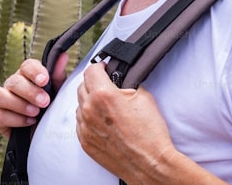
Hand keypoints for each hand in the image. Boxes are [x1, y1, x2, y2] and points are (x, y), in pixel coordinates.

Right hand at [0, 53, 67, 137]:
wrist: (46, 134)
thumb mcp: (58, 92)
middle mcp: (13, 85)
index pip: (26, 66)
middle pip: (13, 81)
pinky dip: (15, 119)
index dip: (34, 71)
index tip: (45, 81)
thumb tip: (63, 56)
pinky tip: (29, 121)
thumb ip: (57, 75)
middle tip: (44, 102)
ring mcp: (3, 101)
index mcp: (27, 76)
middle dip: (29, 92)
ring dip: (18, 104)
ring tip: (35, 112)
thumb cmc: (51, 108)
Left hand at [75, 62, 176, 181]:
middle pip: (82, 86)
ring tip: (106, 107)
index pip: (91, 70)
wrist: (151, 164)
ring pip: (80, 105)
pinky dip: (88, 119)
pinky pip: (80, 123)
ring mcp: (85, 127)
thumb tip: (120, 80)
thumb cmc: (150, 133)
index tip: (104, 69)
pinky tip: (103, 122)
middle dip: (93, 83)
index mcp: (103, 95)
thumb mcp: (144, 96)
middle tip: (106, 86)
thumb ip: (126, 84)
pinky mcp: (85, 142)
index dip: (100, 67)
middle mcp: (89, 110)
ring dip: (89, 101)